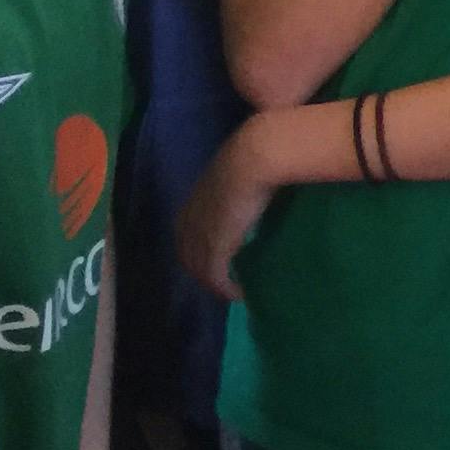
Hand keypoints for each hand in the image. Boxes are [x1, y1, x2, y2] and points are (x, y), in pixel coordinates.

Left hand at [177, 111, 296, 300]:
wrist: (254, 157)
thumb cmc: (255, 156)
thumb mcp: (243, 171)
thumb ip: (243, 182)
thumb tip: (260, 185)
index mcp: (193, 201)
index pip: (189, 232)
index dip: (201, 246)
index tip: (220, 254)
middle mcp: (189, 221)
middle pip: (188, 254)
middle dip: (203, 268)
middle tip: (225, 278)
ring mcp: (199, 235)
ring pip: (199, 268)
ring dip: (214, 282)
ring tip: (232, 289)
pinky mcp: (214, 249)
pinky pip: (215, 277)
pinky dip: (225, 289)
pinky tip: (239, 294)